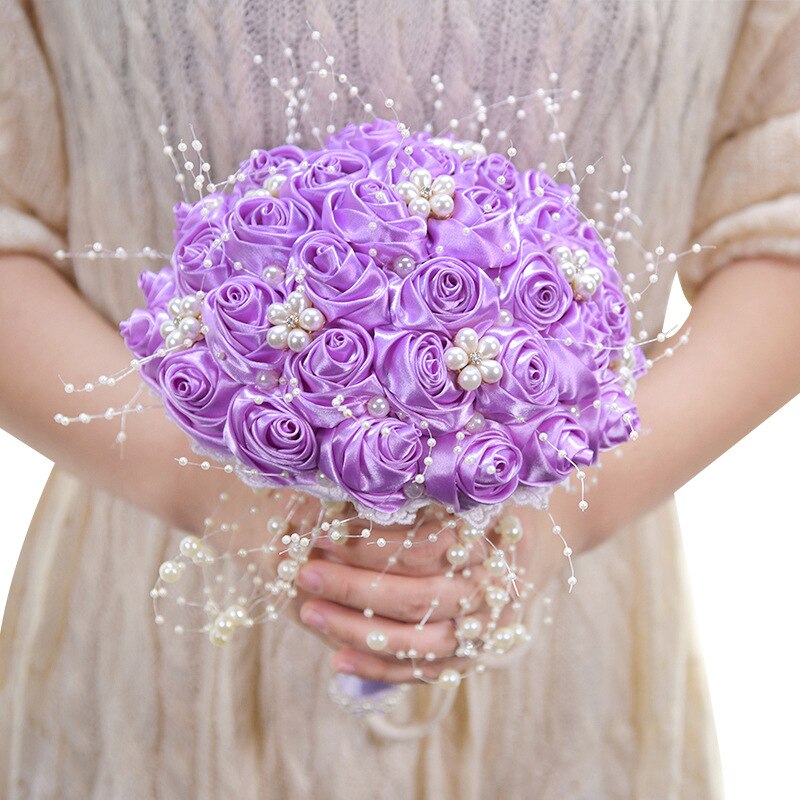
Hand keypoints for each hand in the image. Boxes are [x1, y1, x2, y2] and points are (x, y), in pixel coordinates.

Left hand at [295, 502, 570, 683]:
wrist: (531, 548)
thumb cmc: (484, 505)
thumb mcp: (462, 484)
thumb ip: (419, 489)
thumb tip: (346, 489)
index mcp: (490, 540)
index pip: (422, 549)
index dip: (370, 543)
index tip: (325, 531)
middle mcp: (491, 590)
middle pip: (415, 597)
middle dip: (352, 587)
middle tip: (305, 571)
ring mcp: (484, 630)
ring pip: (415, 641)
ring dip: (356, 631)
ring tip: (309, 613)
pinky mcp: (472, 656)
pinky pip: (422, 672)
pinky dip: (378, 670)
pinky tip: (336, 661)